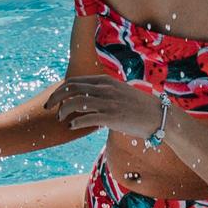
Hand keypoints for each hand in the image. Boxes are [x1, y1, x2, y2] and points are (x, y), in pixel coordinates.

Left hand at [50, 77, 168, 142]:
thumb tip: (86, 98)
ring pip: (77, 102)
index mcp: (105, 81)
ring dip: (64, 111)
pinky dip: (76, 121)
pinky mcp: (113, 117)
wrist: (158, 115)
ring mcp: (109, 102)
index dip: (60, 90)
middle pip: (71, 89)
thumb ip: (102, 92)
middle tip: (49, 108)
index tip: (53, 100)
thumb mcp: (119, 92)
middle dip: (56, 98)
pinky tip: (72, 126)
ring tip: (61, 119)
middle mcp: (105, 89)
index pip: (74, 81)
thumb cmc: (138, 106)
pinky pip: (88, 118)